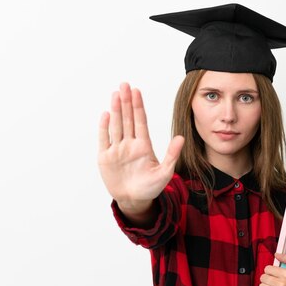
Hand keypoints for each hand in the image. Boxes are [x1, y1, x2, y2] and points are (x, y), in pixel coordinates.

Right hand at [98, 83, 183, 215]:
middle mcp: (130, 144)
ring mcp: (117, 149)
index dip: (138, 106)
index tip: (137, 91)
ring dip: (116, 110)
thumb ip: (172, 155)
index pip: (140, 121)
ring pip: (116, 125)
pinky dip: (104, 127)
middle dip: (126, 101)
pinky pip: (104, 139)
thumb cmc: (151, 188)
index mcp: (144, 145)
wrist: (134, 201)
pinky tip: (105, 114)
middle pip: (127, 118)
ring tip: (115, 94)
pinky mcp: (105, 158)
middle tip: (124, 84)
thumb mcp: (165, 172)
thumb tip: (181, 138)